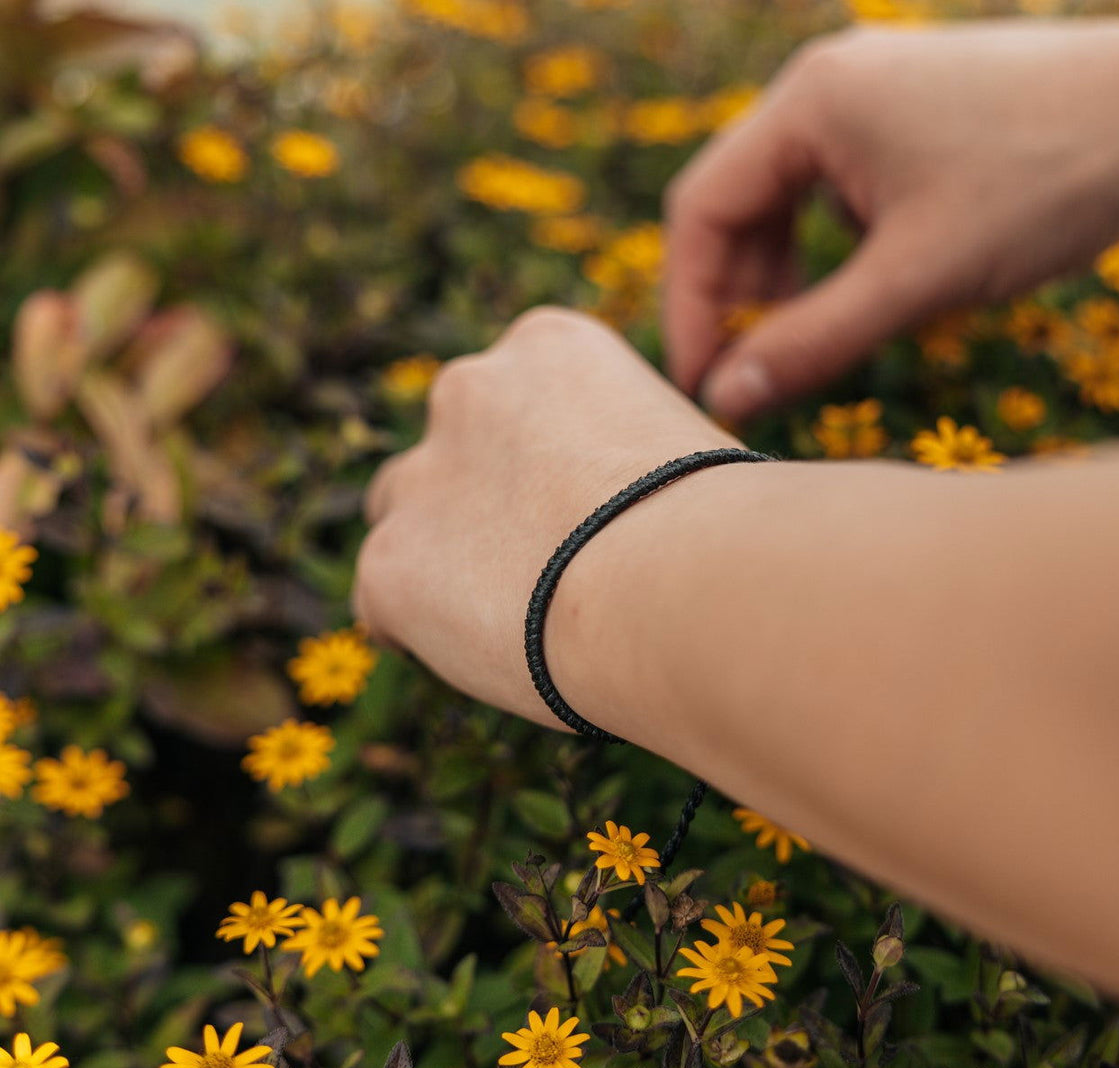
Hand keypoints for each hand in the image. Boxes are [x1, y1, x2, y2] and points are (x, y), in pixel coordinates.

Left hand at [352, 307, 743, 729]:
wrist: (682, 583)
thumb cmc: (720, 527)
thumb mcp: (682, 450)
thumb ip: (628, 455)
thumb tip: (639, 505)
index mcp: (546, 346)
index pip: (516, 405)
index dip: (547, 472)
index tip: (584, 522)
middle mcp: (467, 390)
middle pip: (450, 454)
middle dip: (479, 507)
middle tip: (542, 574)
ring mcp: (419, 476)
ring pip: (403, 521)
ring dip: (441, 563)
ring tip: (512, 621)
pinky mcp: (390, 564)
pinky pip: (385, 604)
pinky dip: (425, 633)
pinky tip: (491, 657)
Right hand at [665, 19, 1118, 419]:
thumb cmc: (1052, 182)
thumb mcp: (919, 279)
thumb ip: (812, 341)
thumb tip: (728, 397)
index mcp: (811, 102)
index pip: (702, 211)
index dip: (691, 306)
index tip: (705, 383)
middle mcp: (825, 84)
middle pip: (733, 203)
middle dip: (732, 295)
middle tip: (751, 372)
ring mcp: (867, 92)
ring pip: (781, 200)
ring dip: (778, 277)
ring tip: (806, 338)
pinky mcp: (904, 112)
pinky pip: (830, 189)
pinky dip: (825, 249)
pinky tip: (860, 288)